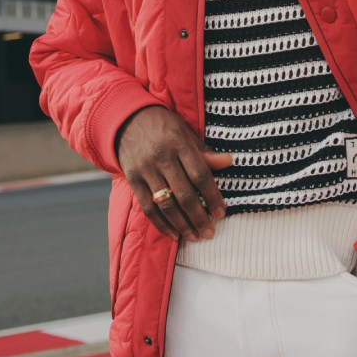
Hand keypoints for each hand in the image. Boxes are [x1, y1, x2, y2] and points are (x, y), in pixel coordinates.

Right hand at [116, 106, 233, 241]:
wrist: (128, 119)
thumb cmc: (164, 127)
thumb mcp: (185, 132)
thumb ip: (205, 152)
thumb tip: (229, 161)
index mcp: (179, 144)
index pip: (200, 175)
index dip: (212, 196)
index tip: (221, 213)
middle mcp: (162, 158)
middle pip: (184, 194)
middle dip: (199, 217)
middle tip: (210, 233)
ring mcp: (146, 170)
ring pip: (166, 204)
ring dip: (182, 225)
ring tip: (195, 237)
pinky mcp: (133, 180)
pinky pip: (147, 207)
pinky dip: (161, 224)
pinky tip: (174, 234)